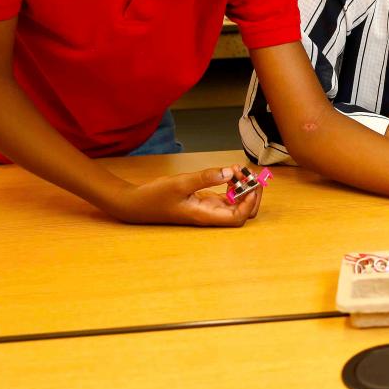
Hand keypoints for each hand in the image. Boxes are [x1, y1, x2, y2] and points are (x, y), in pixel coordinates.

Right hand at [107, 165, 262, 225]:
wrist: (136, 203)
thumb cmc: (155, 197)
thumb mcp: (180, 183)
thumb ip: (205, 178)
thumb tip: (228, 173)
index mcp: (206, 215)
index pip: (238, 218)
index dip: (249, 203)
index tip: (250, 184)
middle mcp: (210, 214)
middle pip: (242, 213)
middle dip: (251, 194)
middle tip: (249, 174)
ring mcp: (208, 208)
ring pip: (236, 203)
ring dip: (242, 187)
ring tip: (238, 169)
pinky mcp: (203, 201)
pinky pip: (225, 196)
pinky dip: (231, 184)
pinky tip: (229, 172)